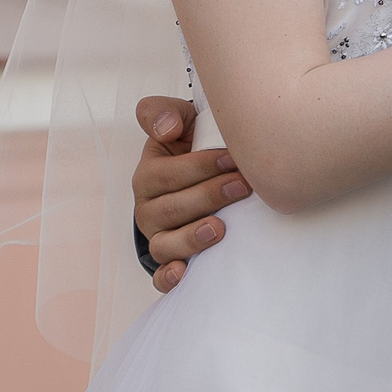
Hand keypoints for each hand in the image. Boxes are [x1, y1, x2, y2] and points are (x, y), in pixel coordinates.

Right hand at [132, 95, 251, 293]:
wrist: (196, 182)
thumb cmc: (191, 150)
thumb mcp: (179, 123)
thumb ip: (165, 114)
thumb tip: (166, 128)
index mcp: (149, 174)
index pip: (168, 173)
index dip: (200, 166)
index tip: (233, 159)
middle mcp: (148, 207)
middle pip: (173, 208)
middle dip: (210, 197)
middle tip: (243, 186)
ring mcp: (157, 235)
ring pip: (166, 243)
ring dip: (193, 237)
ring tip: (221, 229)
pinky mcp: (167, 260)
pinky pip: (161, 275)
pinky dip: (169, 276)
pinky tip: (184, 273)